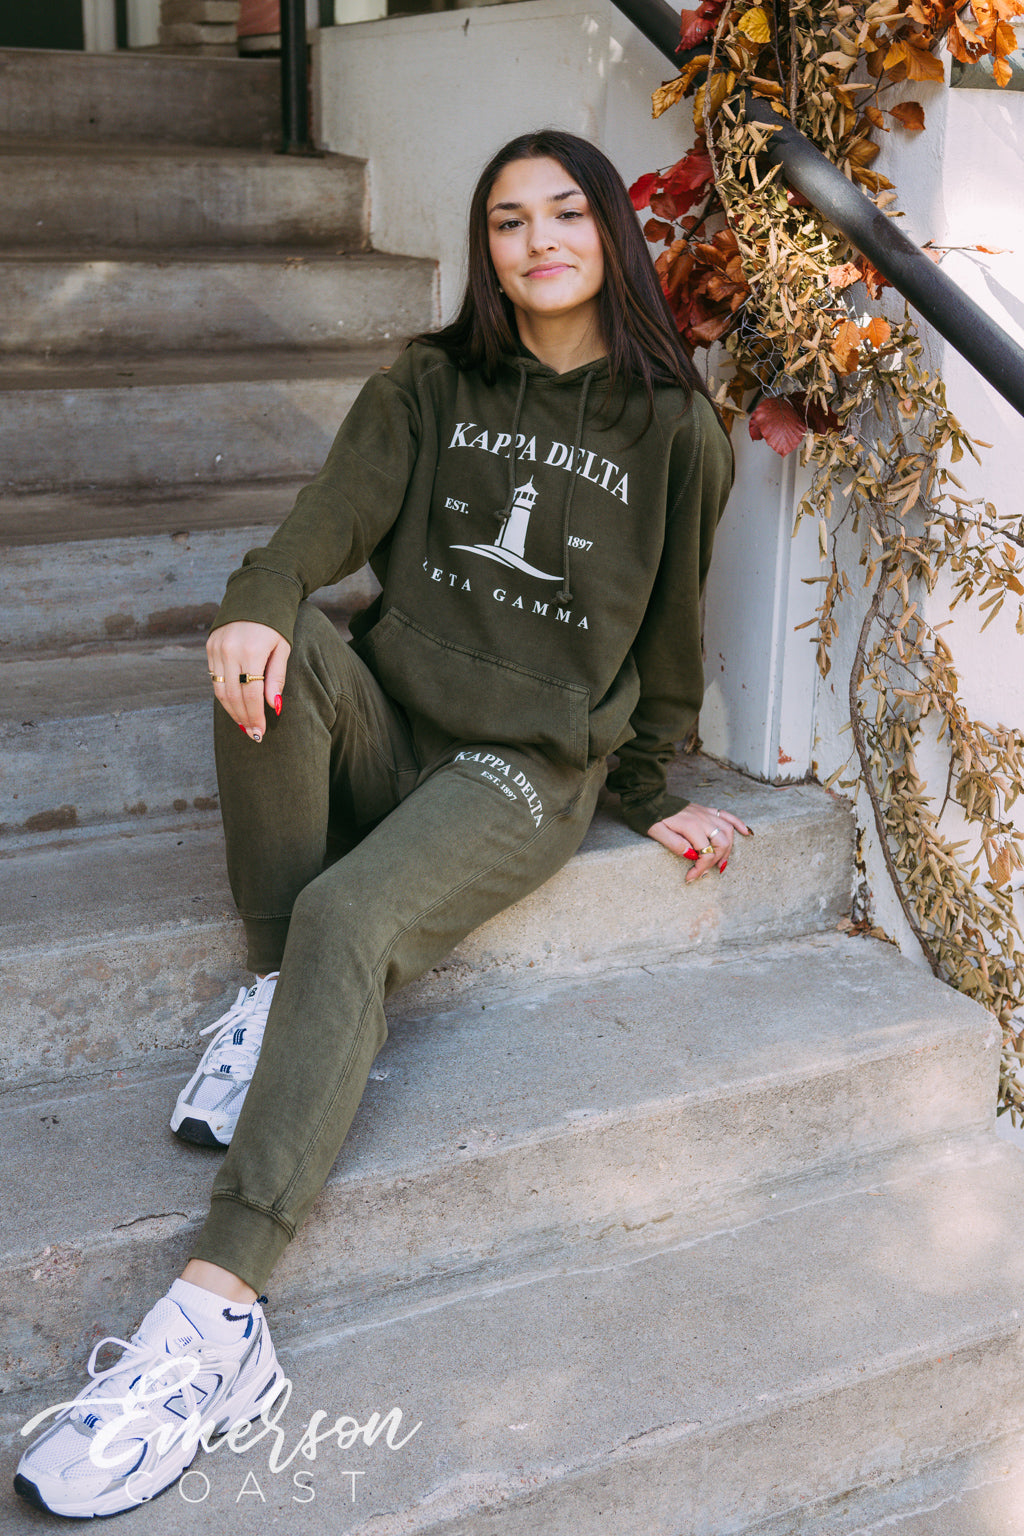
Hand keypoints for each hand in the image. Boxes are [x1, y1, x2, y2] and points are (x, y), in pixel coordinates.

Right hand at [207, 622, 291, 741]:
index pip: (251, 695)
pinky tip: (234, 704)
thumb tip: (273, 707)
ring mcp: (216, 648)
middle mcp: (229, 650)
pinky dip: (223, 694)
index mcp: (251, 651)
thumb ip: (277, 678)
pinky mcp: (209, 646)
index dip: (255, 716)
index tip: (260, 732)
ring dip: (231, 710)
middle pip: (232, 696)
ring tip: (243, 723)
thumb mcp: (283, 649)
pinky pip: (214, 677)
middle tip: (252, 734)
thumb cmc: (276, 624)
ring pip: (219, 690)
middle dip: (242, 718)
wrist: (257, 594)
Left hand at [647, 801, 751, 881]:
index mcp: (690, 826)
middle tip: (703, 871)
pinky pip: (728, 816)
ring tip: (720, 862)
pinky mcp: (706, 810)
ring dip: (728, 848)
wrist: (650, 798)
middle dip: (716, 861)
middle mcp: (702, 819)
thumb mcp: (657, 833)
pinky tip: (746, 833)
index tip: (691, 877)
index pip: (705, 852)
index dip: (700, 868)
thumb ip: (675, 844)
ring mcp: (706, 813)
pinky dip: (739, 824)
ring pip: (728, 831)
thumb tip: (692, 855)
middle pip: (722, 843)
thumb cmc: (651, 816)